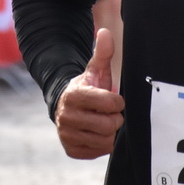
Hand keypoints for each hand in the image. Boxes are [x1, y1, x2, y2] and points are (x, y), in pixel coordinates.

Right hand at [55, 28, 123, 158]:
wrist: (66, 107)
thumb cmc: (87, 88)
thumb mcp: (94, 70)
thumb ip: (102, 53)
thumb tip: (105, 32)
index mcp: (74, 95)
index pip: (109, 103)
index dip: (117, 101)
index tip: (115, 99)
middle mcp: (66, 116)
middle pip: (108, 124)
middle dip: (116, 118)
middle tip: (112, 113)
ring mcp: (67, 135)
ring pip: (105, 141)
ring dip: (111, 133)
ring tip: (106, 123)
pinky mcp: (70, 150)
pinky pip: (97, 152)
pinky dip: (103, 145)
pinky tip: (98, 134)